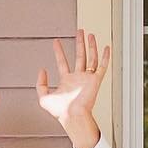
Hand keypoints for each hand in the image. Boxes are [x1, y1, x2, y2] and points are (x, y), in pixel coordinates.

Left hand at [37, 30, 107, 147]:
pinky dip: (105, 57)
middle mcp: (78, 78)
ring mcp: (87, 78)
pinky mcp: (96, 80)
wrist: (72, 116)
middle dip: (79, 43)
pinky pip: (102, 66)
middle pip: (79, 56)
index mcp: (66, 81)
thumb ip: (40, 83)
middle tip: (79, 31)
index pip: (62, 62)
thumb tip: (42, 69)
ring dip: (91, 46)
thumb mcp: (43, 97)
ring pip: (91, 58)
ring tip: (89, 34)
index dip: (58, 51)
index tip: (56, 41)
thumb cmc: (60, 111)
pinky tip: (106, 47)